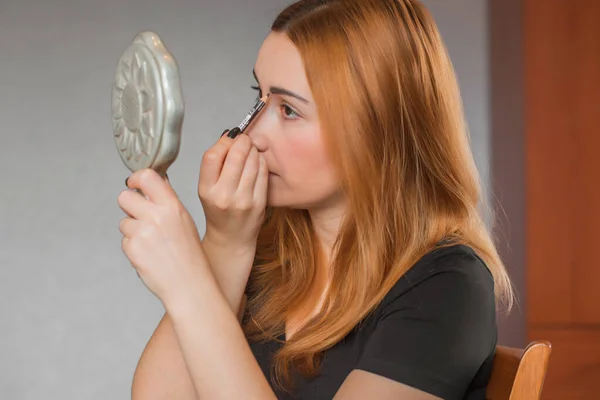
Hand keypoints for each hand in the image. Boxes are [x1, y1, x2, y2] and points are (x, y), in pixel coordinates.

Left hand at [118, 168, 209, 306]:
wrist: (189, 283)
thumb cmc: (189, 254)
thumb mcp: (184, 220)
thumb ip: (167, 202)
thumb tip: (150, 184)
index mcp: (172, 206)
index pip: (147, 177)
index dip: (135, 179)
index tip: (134, 184)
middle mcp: (157, 216)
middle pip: (124, 197)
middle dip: (128, 206)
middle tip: (140, 217)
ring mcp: (143, 232)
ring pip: (124, 222)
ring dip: (133, 231)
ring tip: (152, 243)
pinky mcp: (133, 248)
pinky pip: (125, 240)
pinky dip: (134, 247)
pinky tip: (149, 255)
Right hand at [198, 131, 267, 248]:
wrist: (232, 238)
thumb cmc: (218, 210)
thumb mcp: (206, 188)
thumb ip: (214, 163)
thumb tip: (229, 135)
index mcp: (206, 190)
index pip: (212, 156)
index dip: (223, 142)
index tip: (229, 139)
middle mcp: (224, 195)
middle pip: (235, 155)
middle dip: (242, 141)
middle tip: (244, 140)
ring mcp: (244, 199)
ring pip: (252, 161)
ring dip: (253, 150)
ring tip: (250, 150)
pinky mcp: (260, 202)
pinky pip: (263, 172)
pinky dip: (261, 161)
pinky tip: (257, 162)